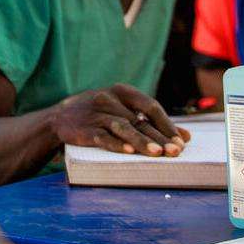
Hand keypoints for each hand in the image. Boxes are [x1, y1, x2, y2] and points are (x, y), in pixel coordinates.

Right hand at [46, 86, 189, 156]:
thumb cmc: (98, 114)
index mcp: (121, 91)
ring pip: (123, 127)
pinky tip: (129, 153)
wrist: (58, 118)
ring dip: (141, 141)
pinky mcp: (84, 129)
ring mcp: (95, 114)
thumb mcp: (121, 110)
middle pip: (140, 119)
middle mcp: (108, 99)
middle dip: (160, 137)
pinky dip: (117, 144)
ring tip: (158, 153)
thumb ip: (150, 121)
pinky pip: (103, 137)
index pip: (150, 106)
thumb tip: (185, 137)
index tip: (181, 141)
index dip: (167, 123)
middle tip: (176, 151)